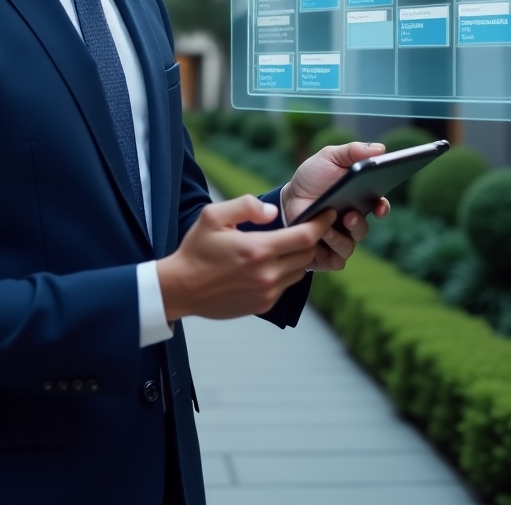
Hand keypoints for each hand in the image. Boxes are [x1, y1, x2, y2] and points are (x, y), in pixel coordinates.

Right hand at [156, 195, 336, 321]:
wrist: (181, 288)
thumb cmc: (196, 249)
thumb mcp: (213, 216)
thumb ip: (245, 206)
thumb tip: (273, 211)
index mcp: (257, 249)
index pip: (305, 237)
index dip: (322, 223)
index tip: (329, 213)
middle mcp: (267, 274)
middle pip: (308, 254)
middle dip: (312, 238)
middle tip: (308, 226)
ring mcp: (267, 292)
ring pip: (300, 271)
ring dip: (299, 256)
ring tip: (288, 244)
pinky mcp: (263, 304)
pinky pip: (286, 285)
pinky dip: (285, 272)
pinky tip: (270, 263)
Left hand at [280, 142, 390, 271]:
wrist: (287, 198)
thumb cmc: (312, 178)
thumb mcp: (330, 157)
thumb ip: (353, 151)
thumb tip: (381, 149)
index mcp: (359, 200)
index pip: (379, 207)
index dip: (383, 208)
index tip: (379, 206)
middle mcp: (353, 222)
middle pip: (363, 229)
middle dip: (359, 224)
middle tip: (350, 214)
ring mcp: (340, 239)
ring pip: (350, 245)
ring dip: (340, 237)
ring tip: (327, 226)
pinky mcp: (326, 255)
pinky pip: (336, 259)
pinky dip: (330, 250)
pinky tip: (320, 239)